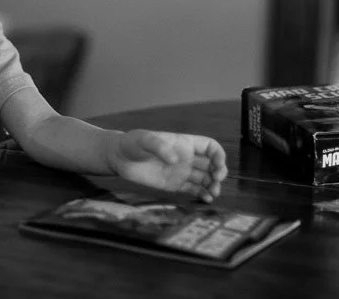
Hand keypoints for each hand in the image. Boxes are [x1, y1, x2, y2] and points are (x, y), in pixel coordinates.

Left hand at [108, 130, 227, 202]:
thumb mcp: (144, 140)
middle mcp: (186, 157)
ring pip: (204, 178)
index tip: (218, 165)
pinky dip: (202, 194)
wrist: (119, 158)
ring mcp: (181, 172)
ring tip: (214, 194)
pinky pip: (193, 189)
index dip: (218, 154)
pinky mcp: (174, 184)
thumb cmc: (132, 143)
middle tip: (216, 181)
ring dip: (213, 185)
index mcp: (184, 143)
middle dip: (219, 172)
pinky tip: (206, 199)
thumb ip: (160, 147)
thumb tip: (176, 160)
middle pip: (211, 164)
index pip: (210, 147)